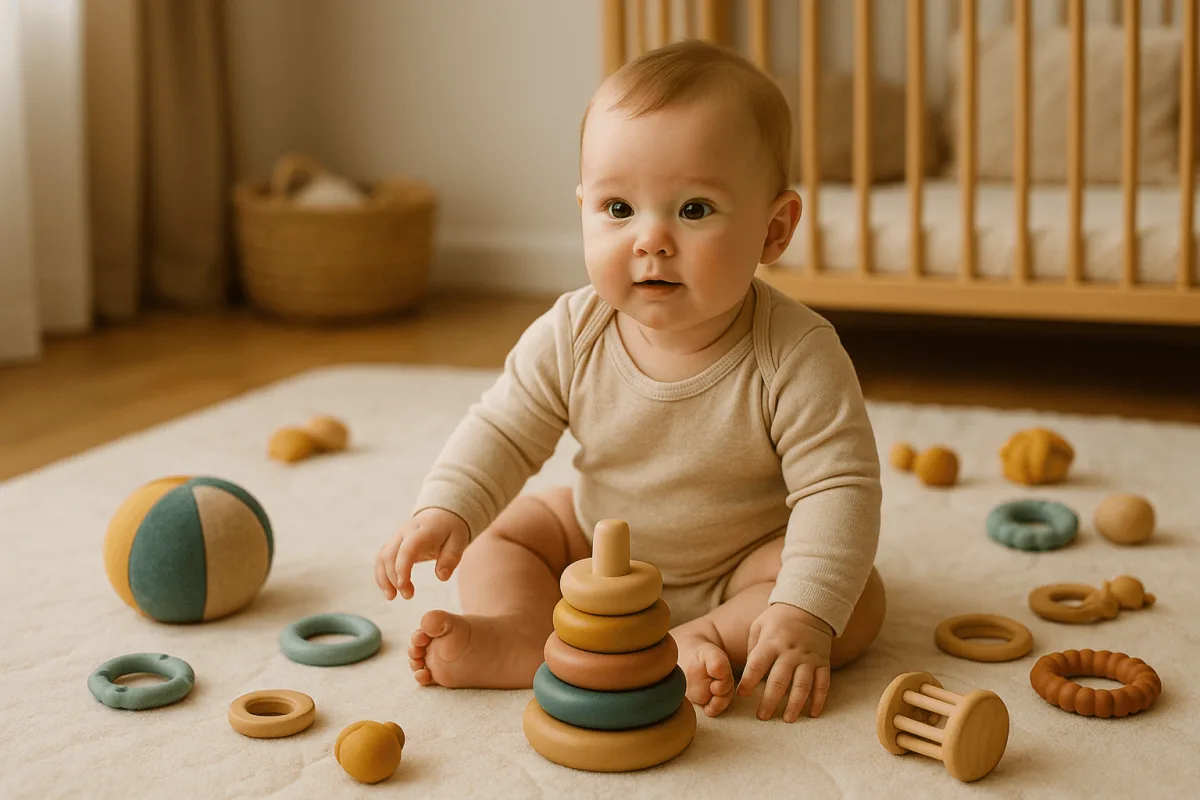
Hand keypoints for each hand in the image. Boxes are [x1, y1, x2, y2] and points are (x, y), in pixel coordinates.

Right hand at [374, 508, 468, 599]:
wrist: (441, 515)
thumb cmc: (451, 530)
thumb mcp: (458, 542)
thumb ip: (451, 558)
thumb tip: (441, 577)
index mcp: (422, 531)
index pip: (407, 548)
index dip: (402, 566)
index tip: (402, 585)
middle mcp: (405, 533)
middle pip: (390, 554)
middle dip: (393, 577)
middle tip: (407, 595)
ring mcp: (397, 538)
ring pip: (382, 557)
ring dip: (384, 578)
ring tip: (392, 597)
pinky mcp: (393, 545)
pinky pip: (381, 559)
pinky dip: (382, 575)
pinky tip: (389, 590)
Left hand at [736, 603, 833, 720]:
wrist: (810, 606)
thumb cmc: (778, 619)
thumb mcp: (759, 625)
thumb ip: (752, 648)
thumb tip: (748, 673)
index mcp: (771, 642)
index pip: (757, 665)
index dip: (748, 681)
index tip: (741, 695)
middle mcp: (790, 652)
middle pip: (779, 681)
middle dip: (769, 701)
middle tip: (762, 717)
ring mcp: (809, 658)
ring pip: (802, 686)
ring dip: (795, 705)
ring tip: (787, 719)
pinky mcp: (823, 662)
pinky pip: (823, 684)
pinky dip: (819, 700)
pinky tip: (813, 713)